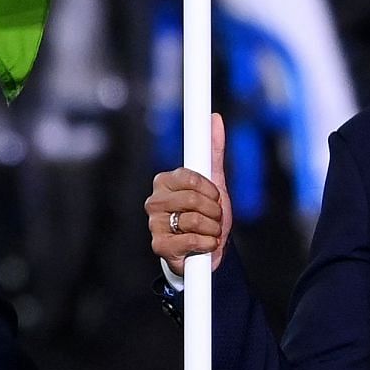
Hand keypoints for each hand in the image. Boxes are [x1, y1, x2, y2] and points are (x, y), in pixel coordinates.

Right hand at [147, 113, 232, 275]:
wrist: (208, 251)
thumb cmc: (207, 215)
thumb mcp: (214, 182)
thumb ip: (213, 151)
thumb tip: (215, 118)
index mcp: (164, 182)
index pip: (189, 177)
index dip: (209, 189)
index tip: (215, 196)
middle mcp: (154, 201)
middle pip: (192, 199)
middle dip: (213, 210)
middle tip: (215, 217)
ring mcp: (154, 224)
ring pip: (193, 219)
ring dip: (212, 228)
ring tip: (209, 232)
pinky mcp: (158, 246)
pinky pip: (190, 240)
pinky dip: (206, 244)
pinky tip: (204, 245)